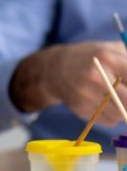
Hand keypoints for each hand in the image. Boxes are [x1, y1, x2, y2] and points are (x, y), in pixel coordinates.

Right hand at [11, 40, 126, 126]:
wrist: (52, 69)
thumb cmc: (89, 57)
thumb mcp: (111, 49)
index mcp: (108, 57)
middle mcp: (97, 76)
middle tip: (126, 97)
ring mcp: (87, 94)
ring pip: (121, 114)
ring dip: (123, 109)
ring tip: (115, 97)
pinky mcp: (81, 109)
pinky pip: (109, 121)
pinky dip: (111, 116)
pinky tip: (102, 103)